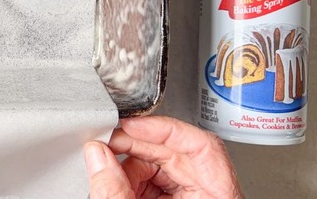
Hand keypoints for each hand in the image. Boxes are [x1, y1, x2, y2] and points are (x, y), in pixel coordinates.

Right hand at [84, 116, 243, 198]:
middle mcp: (211, 196)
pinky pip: (155, 184)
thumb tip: (96, 155)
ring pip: (161, 168)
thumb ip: (116, 188)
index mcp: (220, 197)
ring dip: (127, 166)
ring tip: (105, 169)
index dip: (163, 129)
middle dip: (135, 147)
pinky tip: (113, 183)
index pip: (202, 144)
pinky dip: (129, 181)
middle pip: (175, 153)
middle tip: (106, 142)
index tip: (131, 125)